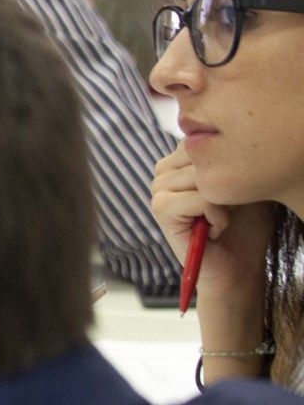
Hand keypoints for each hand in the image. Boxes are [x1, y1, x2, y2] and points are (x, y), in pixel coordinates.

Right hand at [151, 142, 274, 304]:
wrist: (238, 267)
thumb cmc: (246, 226)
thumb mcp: (246, 181)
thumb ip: (233, 156)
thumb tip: (232, 138)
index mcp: (181, 160)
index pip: (206, 138)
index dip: (231, 164)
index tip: (234, 192)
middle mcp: (164, 171)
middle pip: (204, 155)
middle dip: (227, 183)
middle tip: (228, 210)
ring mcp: (158, 188)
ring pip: (203, 176)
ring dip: (223, 201)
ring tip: (221, 219)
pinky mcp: (160, 209)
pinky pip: (200, 198)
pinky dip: (217, 216)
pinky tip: (214, 229)